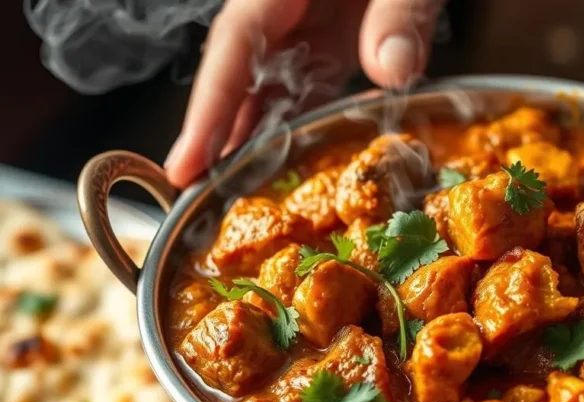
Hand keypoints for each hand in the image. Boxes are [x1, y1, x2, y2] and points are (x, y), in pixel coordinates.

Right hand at [163, 0, 443, 187]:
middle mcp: (291, 0)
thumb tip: (393, 73)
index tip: (183, 165)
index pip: (236, 44)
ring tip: (244, 190)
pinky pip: (315, 73)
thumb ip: (400, 8)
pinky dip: (308, 114)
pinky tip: (304, 153)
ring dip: (261, 132)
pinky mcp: (345, 24)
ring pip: (276, 77)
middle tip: (203, 200)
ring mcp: (317, 12)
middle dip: (221, 132)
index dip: (207, 109)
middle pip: (244, 68)